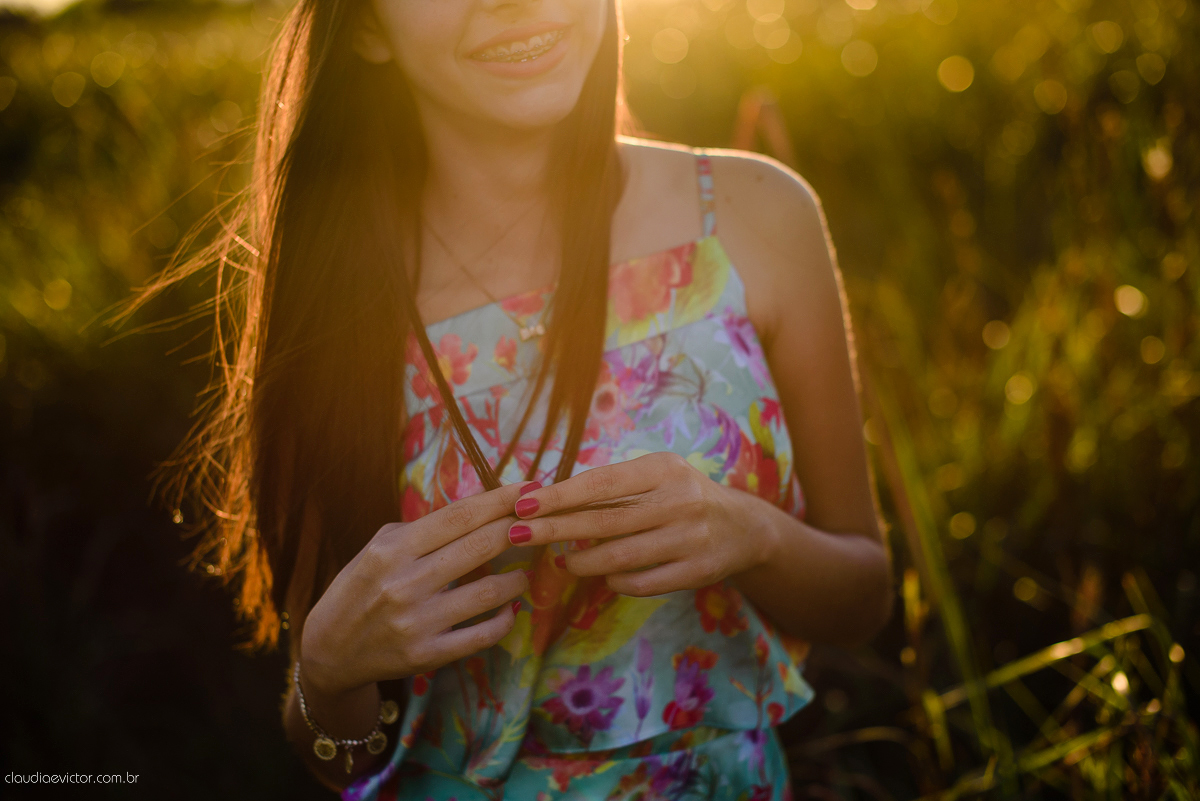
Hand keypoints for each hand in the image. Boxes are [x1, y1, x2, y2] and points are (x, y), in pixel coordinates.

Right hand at [299, 482, 532, 699]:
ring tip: (523, 573)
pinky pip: (482, 636)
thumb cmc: (360, 589)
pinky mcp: (427, 655)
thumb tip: (478, 511)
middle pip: (481, 546)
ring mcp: (417, 622)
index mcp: (393, 549)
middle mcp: (405, 583)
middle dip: (519, 529)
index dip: (500, 499)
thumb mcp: (378, 549)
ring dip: (517, 578)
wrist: (328, 650)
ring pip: (489, 592)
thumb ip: (422, 530)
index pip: (459, 515)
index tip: (530, 487)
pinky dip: (505, 620)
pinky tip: (510, 609)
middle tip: (539, 523)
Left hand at [506, 452, 775, 596]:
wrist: (742, 528)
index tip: (524, 504)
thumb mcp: (657, 476)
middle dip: (554, 528)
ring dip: (580, 560)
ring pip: (618, 556)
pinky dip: (614, 580)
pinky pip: (640, 582)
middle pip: (604, 521)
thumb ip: (614, 485)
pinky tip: (602, 575)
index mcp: (664, 469)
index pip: (602, 482)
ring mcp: (689, 539)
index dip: (560, 495)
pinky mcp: (695, 572)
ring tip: (560, 560)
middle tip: (516, 534)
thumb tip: (548, 497)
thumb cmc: (682, 496)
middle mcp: (679, 502)